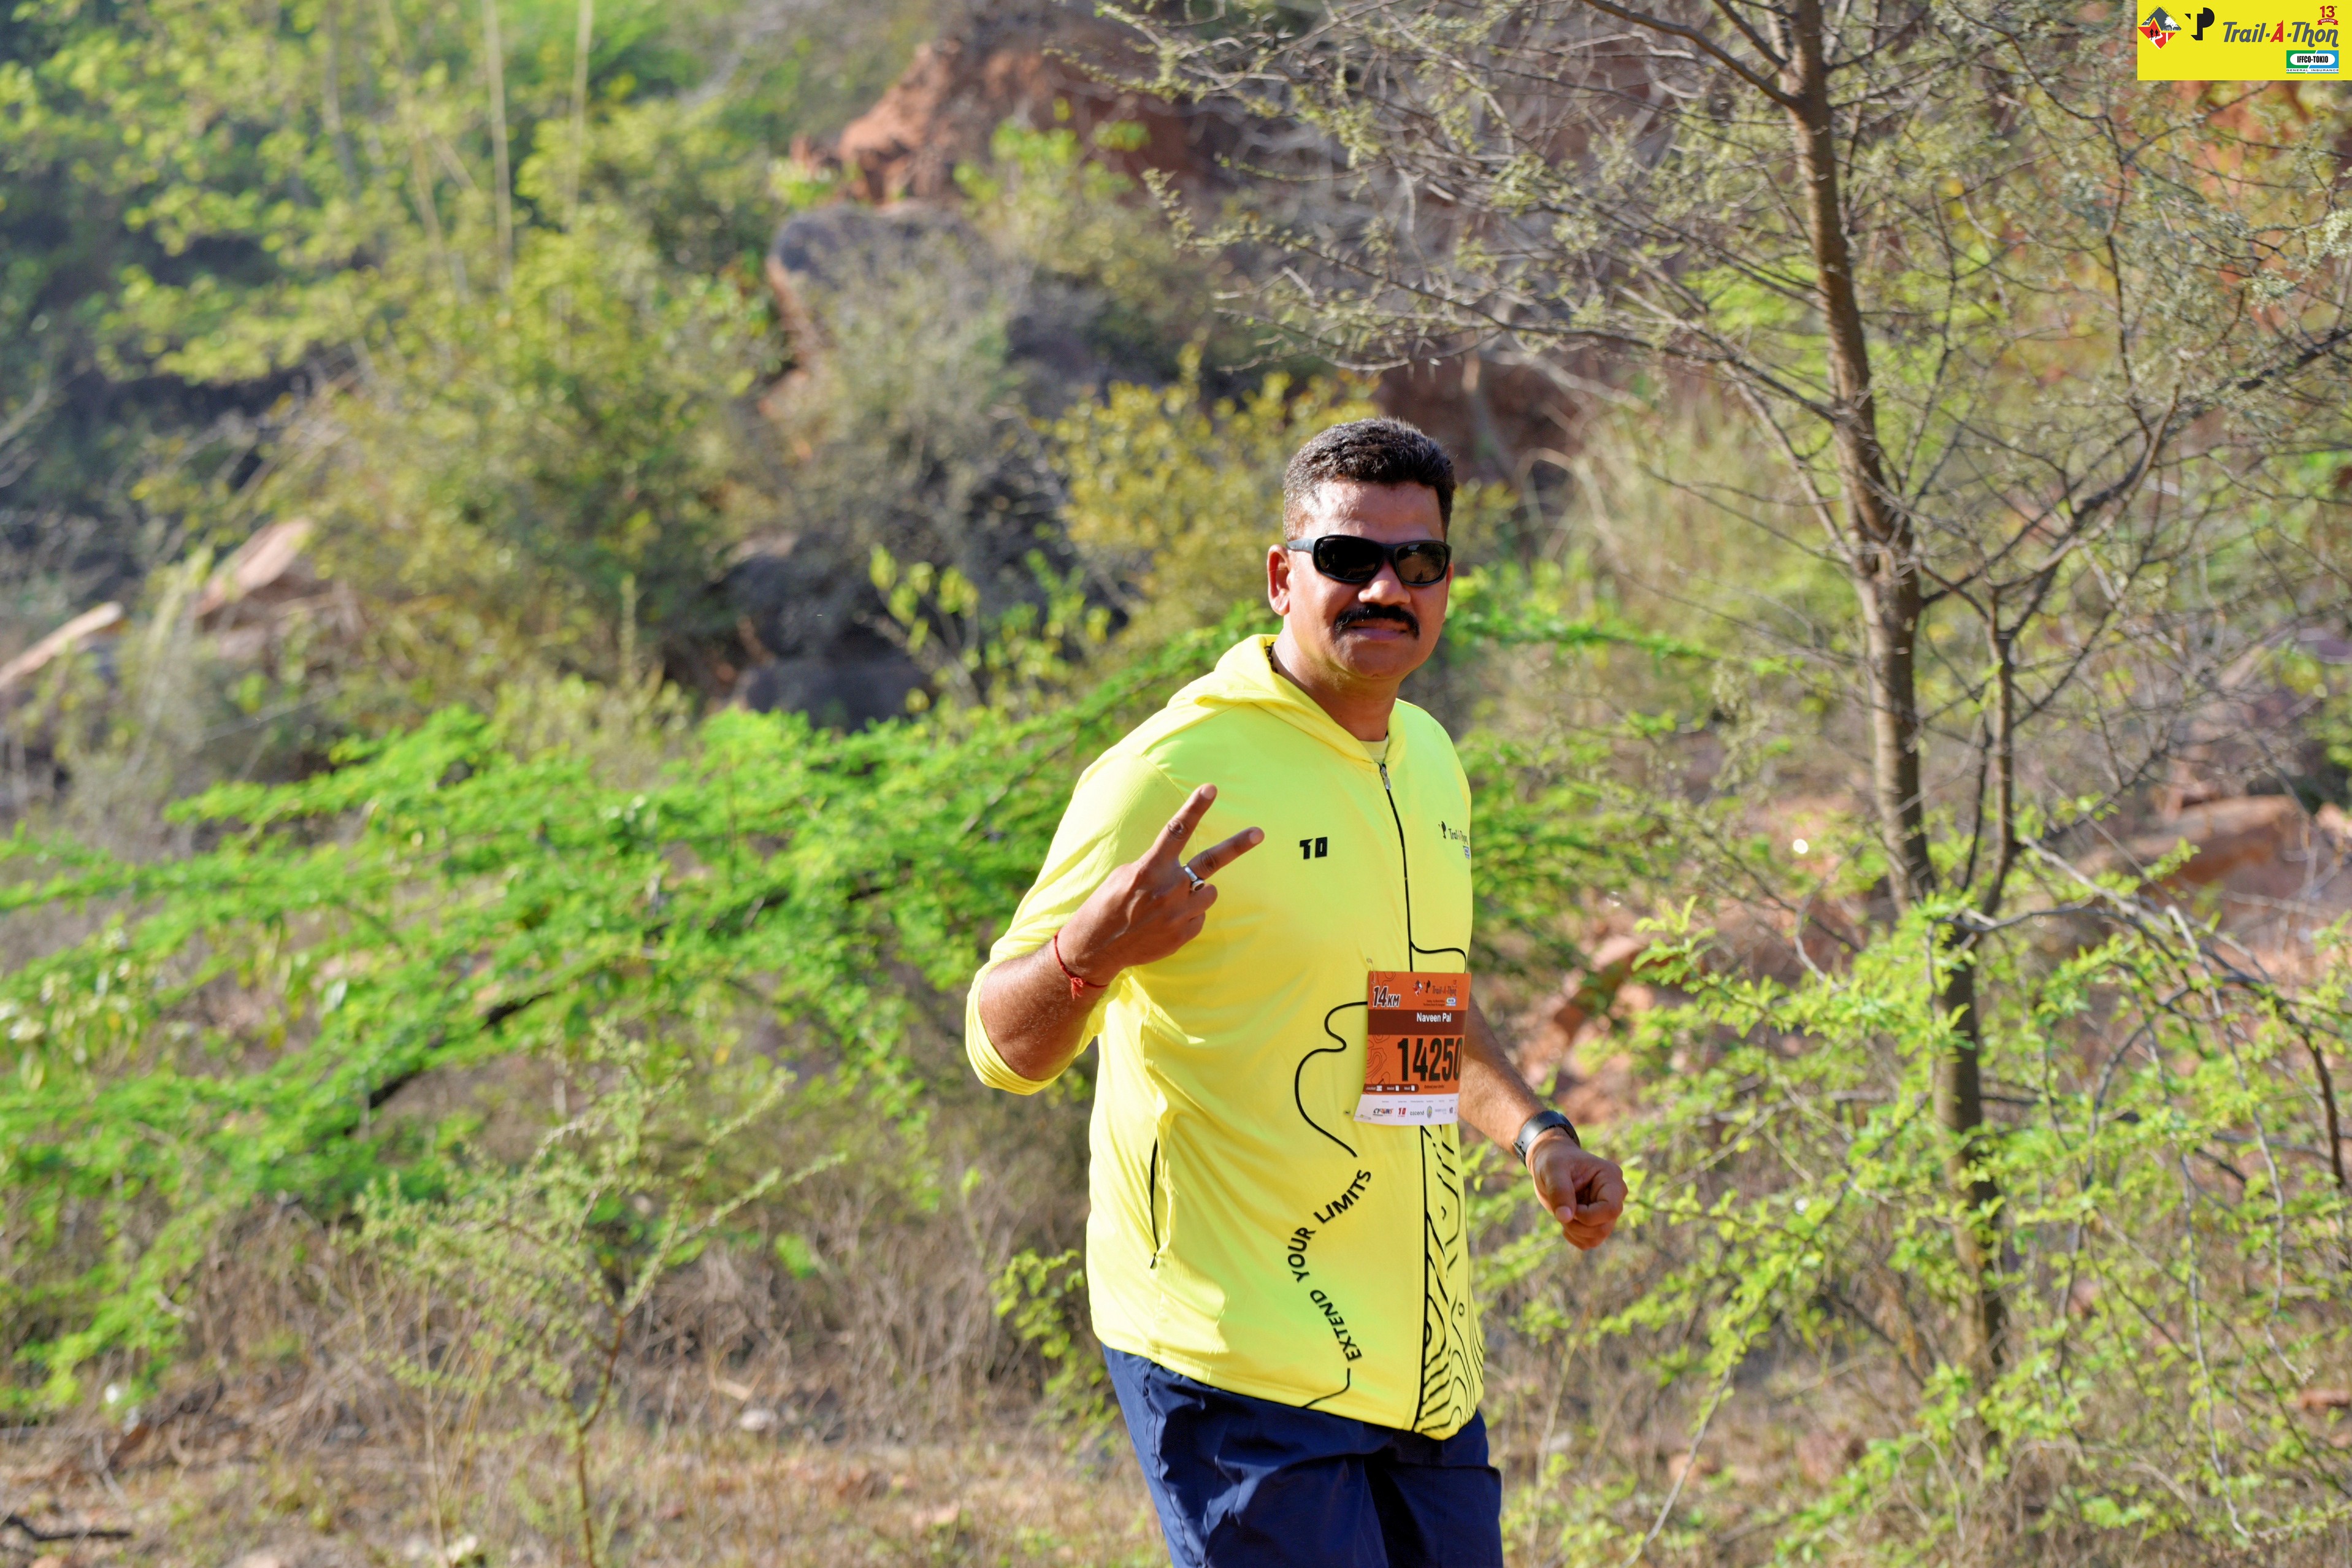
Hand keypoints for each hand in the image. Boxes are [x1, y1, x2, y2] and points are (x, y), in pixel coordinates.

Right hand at [1058, 784, 1262, 980]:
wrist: (1098, 946)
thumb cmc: (1109, 904)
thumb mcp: (1125, 874)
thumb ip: (1156, 866)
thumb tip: (1180, 867)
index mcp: (1150, 868)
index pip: (1177, 831)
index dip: (1195, 808)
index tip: (1210, 788)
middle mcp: (1169, 888)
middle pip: (1211, 860)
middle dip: (1238, 845)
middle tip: (1259, 833)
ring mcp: (1179, 913)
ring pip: (1209, 892)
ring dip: (1196, 893)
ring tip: (1171, 903)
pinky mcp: (1184, 934)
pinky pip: (1199, 917)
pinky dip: (1187, 916)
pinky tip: (1166, 921)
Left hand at [1529, 1134, 1625, 1250]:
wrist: (1548, 1162)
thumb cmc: (1552, 1160)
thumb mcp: (1552, 1169)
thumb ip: (1559, 1190)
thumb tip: (1565, 1217)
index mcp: (1611, 1178)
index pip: (1611, 1209)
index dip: (1587, 1216)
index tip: (1567, 1207)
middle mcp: (1614, 1196)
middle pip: (1604, 1227)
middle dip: (1578, 1225)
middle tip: (1560, 1211)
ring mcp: (1606, 1210)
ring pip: (1598, 1237)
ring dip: (1575, 1232)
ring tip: (1561, 1213)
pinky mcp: (1597, 1221)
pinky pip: (1590, 1241)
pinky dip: (1574, 1237)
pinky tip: (1564, 1220)